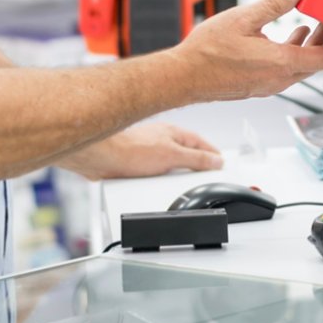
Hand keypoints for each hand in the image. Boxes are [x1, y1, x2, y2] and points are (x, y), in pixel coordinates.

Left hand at [57, 122, 222, 179]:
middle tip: (204, 178)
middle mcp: (162, 140)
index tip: (221, 164)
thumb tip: (216, 160)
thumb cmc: (130, 149)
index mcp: (175, 133)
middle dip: (194, 166)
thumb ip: (196, 158)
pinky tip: (157, 188)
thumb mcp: (172, 156)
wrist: (100, 156)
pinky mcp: (135, 163)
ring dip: (174, 175)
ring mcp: (148, 151)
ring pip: (168, 165)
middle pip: (186, 154)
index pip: (202, 144)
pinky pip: (153, 173)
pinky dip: (158, 181)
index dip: (213, 155)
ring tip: (179, 187)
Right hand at [171, 0, 322, 101]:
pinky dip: (299, 49)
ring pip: (304, 63)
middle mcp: (280, 78)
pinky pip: (289, 65)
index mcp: (281, 64)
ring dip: (317, 44)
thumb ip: (273, 4)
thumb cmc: (206, 53)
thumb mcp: (242, 19)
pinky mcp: (259, 81)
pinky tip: (297, 33)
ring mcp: (269, 82)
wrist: (182, 78)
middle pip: (320, 61)